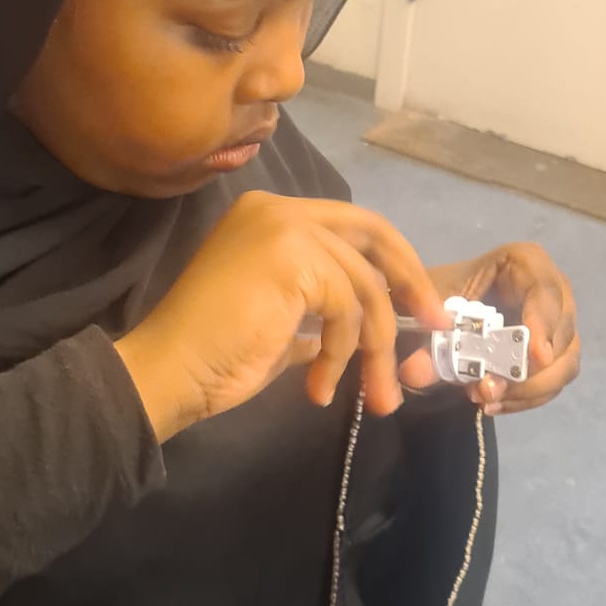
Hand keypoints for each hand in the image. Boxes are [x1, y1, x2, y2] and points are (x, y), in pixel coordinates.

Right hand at [114, 192, 449, 442]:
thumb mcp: (279, 325)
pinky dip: (342, 355)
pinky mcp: (292, 256)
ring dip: (374, 348)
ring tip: (371, 395)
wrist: (169, 371)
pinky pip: (347, 310)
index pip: (353, 228)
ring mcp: (284, 228)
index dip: (395, 265)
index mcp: (271, 218)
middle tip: (436, 327)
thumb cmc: (214, 355)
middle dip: (411, 282)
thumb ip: (316, 313)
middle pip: (373, 234)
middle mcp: (278, 210)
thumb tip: (357, 330)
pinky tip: (319, 386)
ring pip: (364, 286)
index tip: (422, 309)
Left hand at [402, 242, 579, 415]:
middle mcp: (551, 291)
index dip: (543, 322)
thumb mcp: (425, 313)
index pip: (544, 289)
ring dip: (527, 389)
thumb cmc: (437, 298)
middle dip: (528, 369)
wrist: (437, 314)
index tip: (535, 357)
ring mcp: (557, 324)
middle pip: (561, 332)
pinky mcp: (553, 354)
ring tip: (484, 398)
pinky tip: (492, 404)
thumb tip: (415, 373)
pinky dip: (525, 399)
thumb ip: (422, 341)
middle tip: (489, 389)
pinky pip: (553, 382)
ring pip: (564, 362)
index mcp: (523, 264)